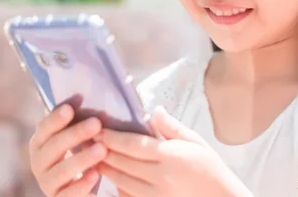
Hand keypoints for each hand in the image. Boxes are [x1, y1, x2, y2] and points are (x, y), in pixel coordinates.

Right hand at [28, 104, 107, 196]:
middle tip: (96, 124)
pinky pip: (68, 195)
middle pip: (53, 147)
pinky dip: (81, 185)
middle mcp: (39, 163)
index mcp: (40, 142)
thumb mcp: (78, 134)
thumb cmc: (81, 152)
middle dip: (74, 134)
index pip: (44, 128)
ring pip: (60, 171)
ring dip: (81, 159)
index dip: (55, 118)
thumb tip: (82, 94)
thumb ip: (78, 117)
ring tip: (101, 149)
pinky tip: (95, 174)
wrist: (80, 187)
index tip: (70, 109)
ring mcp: (47, 183)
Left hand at [96, 106, 251, 196]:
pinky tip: (112, 176)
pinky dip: (117, 186)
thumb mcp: (196, 142)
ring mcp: (155, 196)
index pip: (133, 144)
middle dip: (102, 150)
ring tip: (94, 156)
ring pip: (120, 181)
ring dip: (105, 168)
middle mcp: (160, 177)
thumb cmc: (211, 170)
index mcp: (170, 156)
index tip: (98, 129)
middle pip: (122, 162)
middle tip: (87, 139)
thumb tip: (155, 110)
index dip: (112, 136)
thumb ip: (172, 127)